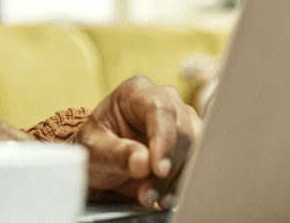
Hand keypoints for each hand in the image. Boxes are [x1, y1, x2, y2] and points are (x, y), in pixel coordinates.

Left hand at [75, 75, 201, 208]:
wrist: (103, 156)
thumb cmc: (97, 143)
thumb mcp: (94, 148)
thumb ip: (116, 153)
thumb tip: (143, 162)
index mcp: (137, 91)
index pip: (160, 109)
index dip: (164, 139)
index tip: (159, 169)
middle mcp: (164, 99)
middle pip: (182, 130)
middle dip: (168, 167)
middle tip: (148, 193)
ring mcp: (181, 119)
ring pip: (193, 148)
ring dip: (175, 179)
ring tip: (153, 197)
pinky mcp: (189, 140)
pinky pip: (194, 161)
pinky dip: (181, 183)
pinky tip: (164, 197)